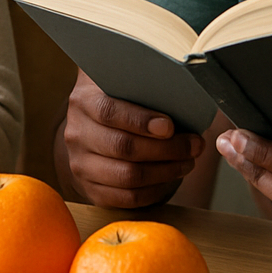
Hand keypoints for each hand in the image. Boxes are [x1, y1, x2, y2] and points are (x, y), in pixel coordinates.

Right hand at [59, 70, 203, 207]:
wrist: (89, 127)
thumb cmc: (118, 99)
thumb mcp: (120, 80)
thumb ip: (141, 76)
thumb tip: (181, 75)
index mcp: (83, 100)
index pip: (109, 112)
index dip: (141, 121)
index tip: (170, 126)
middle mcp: (77, 133)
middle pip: (123, 147)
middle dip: (167, 149)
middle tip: (195, 145)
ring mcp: (80, 164)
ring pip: (127, 176)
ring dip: (166, 171)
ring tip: (188, 161)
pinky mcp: (89, 188)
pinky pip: (126, 198)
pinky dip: (155, 190)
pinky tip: (171, 177)